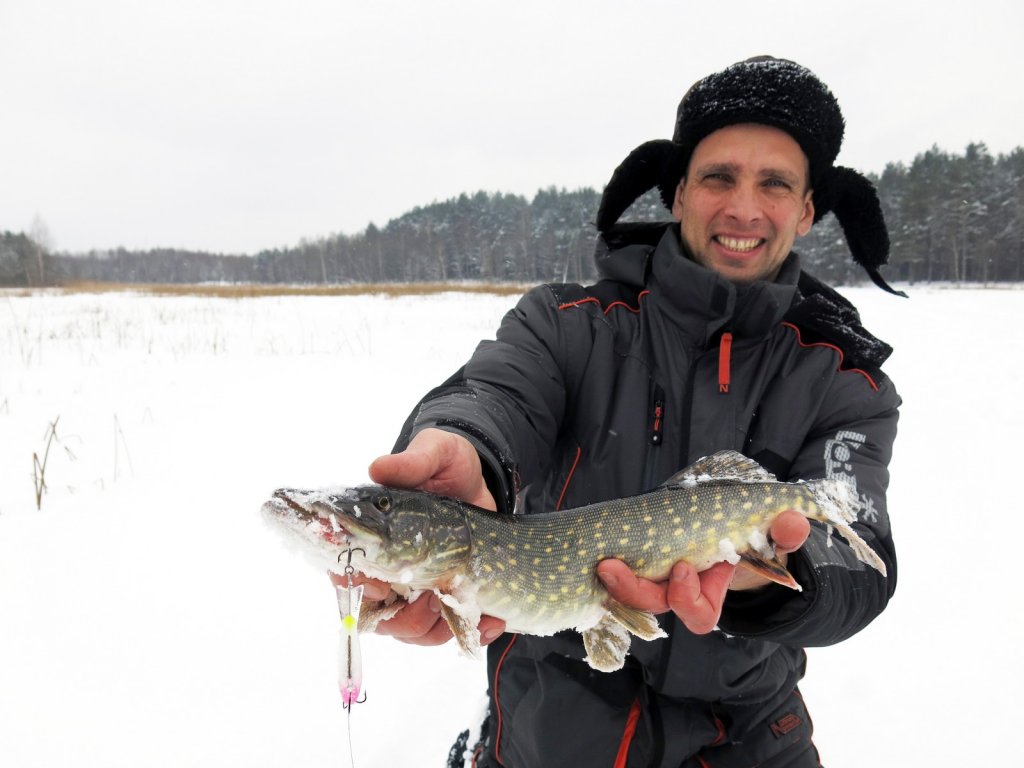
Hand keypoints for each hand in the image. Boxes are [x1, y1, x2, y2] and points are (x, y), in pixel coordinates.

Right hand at [354, 428, 504, 645]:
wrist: (482, 479)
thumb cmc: (447, 465)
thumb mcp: (435, 454)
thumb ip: (411, 462)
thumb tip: (378, 468)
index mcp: (372, 535)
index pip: (343, 572)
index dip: (357, 586)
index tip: (383, 585)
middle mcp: (386, 568)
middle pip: (375, 614)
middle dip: (404, 617)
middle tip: (433, 597)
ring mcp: (415, 588)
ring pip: (409, 631)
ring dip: (435, 627)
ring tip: (465, 604)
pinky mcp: (445, 597)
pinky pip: (445, 630)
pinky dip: (468, 630)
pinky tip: (492, 619)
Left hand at [596, 510, 810, 633]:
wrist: (728, 526)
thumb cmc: (750, 537)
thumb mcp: (772, 537)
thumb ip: (785, 534)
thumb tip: (794, 520)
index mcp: (710, 593)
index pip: (697, 612)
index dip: (687, 596)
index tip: (683, 568)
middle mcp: (678, 590)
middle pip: (651, 603)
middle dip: (632, 589)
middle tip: (612, 566)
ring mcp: (655, 575)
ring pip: (630, 589)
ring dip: (617, 578)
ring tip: (603, 561)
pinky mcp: (637, 557)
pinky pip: (620, 569)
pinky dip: (611, 562)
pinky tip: (595, 546)